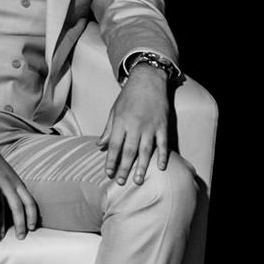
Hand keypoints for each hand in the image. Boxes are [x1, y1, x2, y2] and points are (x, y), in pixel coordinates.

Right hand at [0, 122, 40, 238]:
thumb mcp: (2, 173)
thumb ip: (7, 187)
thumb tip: (9, 204)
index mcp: (15, 181)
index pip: (29, 201)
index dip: (32, 215)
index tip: (32, 227)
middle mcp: (9, 181)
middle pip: (20, 205)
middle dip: (21, 222)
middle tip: (21, 236)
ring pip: (3, 205)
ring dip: (2, 222)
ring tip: (0, 235)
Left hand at [99, 67, 173, 185]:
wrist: (147, 81)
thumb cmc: (128, 97)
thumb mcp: (114, 111)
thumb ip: (108, 129)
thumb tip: (100, 145)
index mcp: (120, 122)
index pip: (114, 146)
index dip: (111, 161)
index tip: (108, 173)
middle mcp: (135, 126)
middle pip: (128, 151)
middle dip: (123, 168)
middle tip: (120, 182)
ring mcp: (150, 126)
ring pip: (145, 150)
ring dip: (141, 166)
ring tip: (137, 180)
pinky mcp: (163, 125)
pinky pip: (163, 144)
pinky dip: (162, 156)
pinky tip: (160, 167)